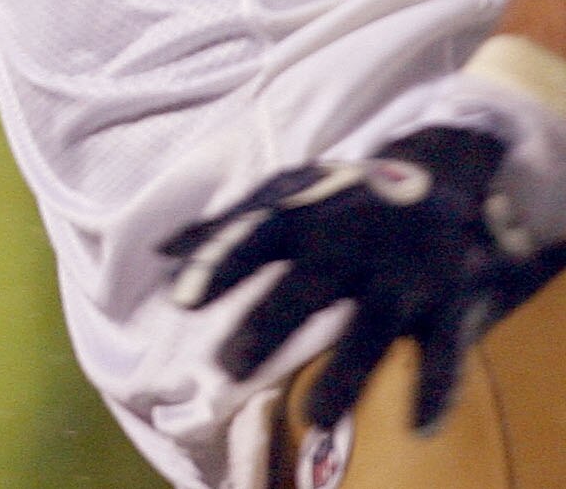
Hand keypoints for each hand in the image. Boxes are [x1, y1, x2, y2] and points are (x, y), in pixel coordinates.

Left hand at [165, 125, 565, 432]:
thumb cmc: (344, 198)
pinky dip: (435, 388)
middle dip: (269, 327)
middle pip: (307, 290)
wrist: (444, 178)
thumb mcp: (285, 196)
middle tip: (230, 369)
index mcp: (306, 217)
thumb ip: (226, 228)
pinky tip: (415, 428)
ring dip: (346, 373)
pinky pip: (445, 350)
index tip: (180, 301)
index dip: (217, 267)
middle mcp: (352, 245)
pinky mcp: (448, 302)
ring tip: (314, 418)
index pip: (253, 239)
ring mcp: (402, 275)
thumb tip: (160, 251)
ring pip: (372, 329)